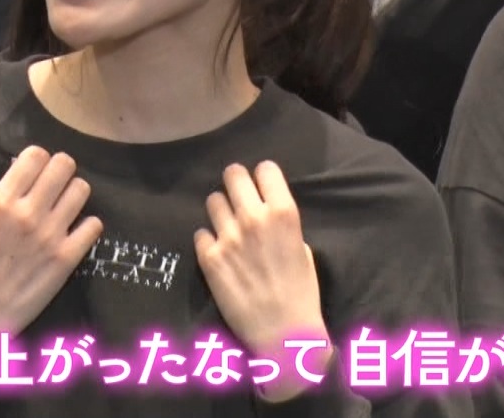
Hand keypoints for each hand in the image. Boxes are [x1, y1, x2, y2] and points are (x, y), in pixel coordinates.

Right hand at [0, 146, 102, 363]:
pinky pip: (94, 225)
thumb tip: (27, 173)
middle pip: (64, 165)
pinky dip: (87, 226)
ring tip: (66, 207)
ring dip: (75, 195)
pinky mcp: (67, 258)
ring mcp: (50, 235)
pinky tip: (75, 233)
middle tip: (56, 185)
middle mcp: (27, 213)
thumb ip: (3, 197)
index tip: (39, 170)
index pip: (35, 155)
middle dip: (61, 171)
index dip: (40, 159)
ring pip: (82, 189)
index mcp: (0, 202)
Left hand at [194, 161, 330, 401]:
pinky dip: (208, 240)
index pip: (265, 169)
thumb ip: (282, 225)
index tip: (262, 187)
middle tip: (238, 195)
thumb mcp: (303, 249)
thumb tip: (265, 212)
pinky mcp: (208, 257)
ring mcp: (227, 236)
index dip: (263, 177)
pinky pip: (201, 233)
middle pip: (233, 174)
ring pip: (213, 200)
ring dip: (220, 210)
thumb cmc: (301, 292)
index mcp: (283, 213)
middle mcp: (253, 218)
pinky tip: (219, 253)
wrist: (283, 333)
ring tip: (227, 226)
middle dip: (236, 183)